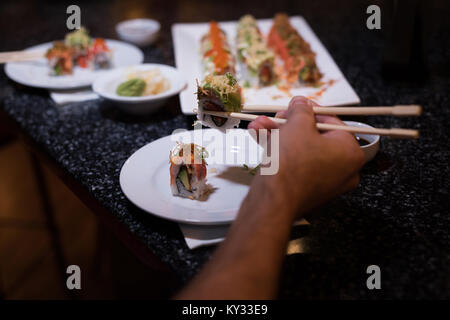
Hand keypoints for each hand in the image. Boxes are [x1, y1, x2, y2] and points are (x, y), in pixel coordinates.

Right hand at [248, 96, 364, 215]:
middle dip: (289, 125)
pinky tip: (261, 139)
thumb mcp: (297, 125)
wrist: (273, 201)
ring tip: (258, 126)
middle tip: (276, 117)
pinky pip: (297, 166)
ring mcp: (326, 184)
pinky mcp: (308, 192)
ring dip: (279, 136)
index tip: (295, 106)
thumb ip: (301, 110)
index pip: (332, 122)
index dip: (309, 111)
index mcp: (350, 152)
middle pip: (314, 137)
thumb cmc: (291, 163)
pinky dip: (281, 153)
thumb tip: (301, 103)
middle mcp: (344, 170)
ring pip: (302, 151)